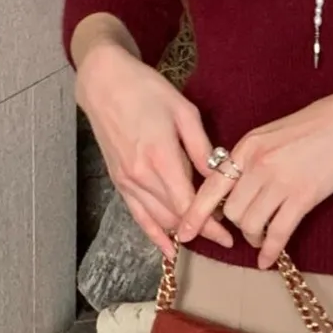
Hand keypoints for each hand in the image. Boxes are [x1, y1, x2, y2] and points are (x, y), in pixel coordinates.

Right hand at [75, 41, 232, 257]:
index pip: (188, 205)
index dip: (209, 225)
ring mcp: (127, 181)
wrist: (104, 83)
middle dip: (201, 229)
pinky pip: (138, 217)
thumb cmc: (147, 90)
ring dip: (182, 232)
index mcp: (161, 157)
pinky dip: (154, 236)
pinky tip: (169, 250)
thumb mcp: (184, 112)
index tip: (228, 235)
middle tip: (225, 234)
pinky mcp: (119, 182)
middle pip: (175, 217)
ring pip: (158, 220)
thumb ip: (201, 149)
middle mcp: (141, 175)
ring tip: (205, 236)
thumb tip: (219, 178)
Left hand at [177, 77, 332, 268]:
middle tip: (249, 230)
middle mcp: (257, 165)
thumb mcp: (274, 133)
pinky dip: (271, 251)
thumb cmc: (320, 123)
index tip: (183, 232)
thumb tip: (241, 184)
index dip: (194, 214)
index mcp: (247, 147)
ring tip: (263, 238)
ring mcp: (279, 181)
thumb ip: (254, 157)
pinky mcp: (303, 196)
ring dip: (254, 237)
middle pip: (230, 211)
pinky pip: (278, 233)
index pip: (211, 186)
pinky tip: (270, 260)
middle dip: (236, 226)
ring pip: (250, 224)